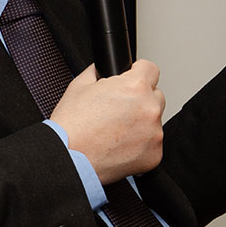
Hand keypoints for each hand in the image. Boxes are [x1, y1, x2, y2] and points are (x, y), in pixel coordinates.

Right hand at [50, 60, 165, 183]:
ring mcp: (154, 134)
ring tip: (117, 130)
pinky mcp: (154, 155)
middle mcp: (149, 109)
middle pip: (155, 95)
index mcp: (135, 87)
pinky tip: (120, 145)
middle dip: (141, 99)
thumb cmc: (72, 126)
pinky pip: (152, 143)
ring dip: (141, 122)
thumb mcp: (79, 85)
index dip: (138, 72)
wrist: (69, 158)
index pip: (150, 69)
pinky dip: (141, 144)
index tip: (133, 78)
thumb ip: (98, 72)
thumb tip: (104, 68)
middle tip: (119, 109)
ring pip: (154, 121)